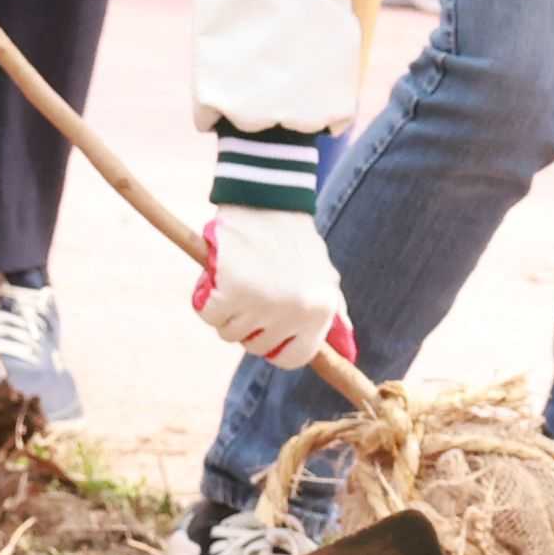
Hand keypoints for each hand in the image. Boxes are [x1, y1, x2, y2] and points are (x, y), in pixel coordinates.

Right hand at [193, 207, 353, 371]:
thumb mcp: (324, 276)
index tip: (264, 327)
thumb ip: (333, 315)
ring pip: (229, 333)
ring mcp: (264, 303)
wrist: (267, 197)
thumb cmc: (294, 239)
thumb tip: (347, 355)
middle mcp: (295, 312)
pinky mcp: (232, 289)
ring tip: (237, 276)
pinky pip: (208, 315)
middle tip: (250, 289)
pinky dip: (206, 298)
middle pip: (256, 346)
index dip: (274, 346)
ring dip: (226, 310)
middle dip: (247, 323)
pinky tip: (218, 274)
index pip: (293, 358)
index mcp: (321, 311)